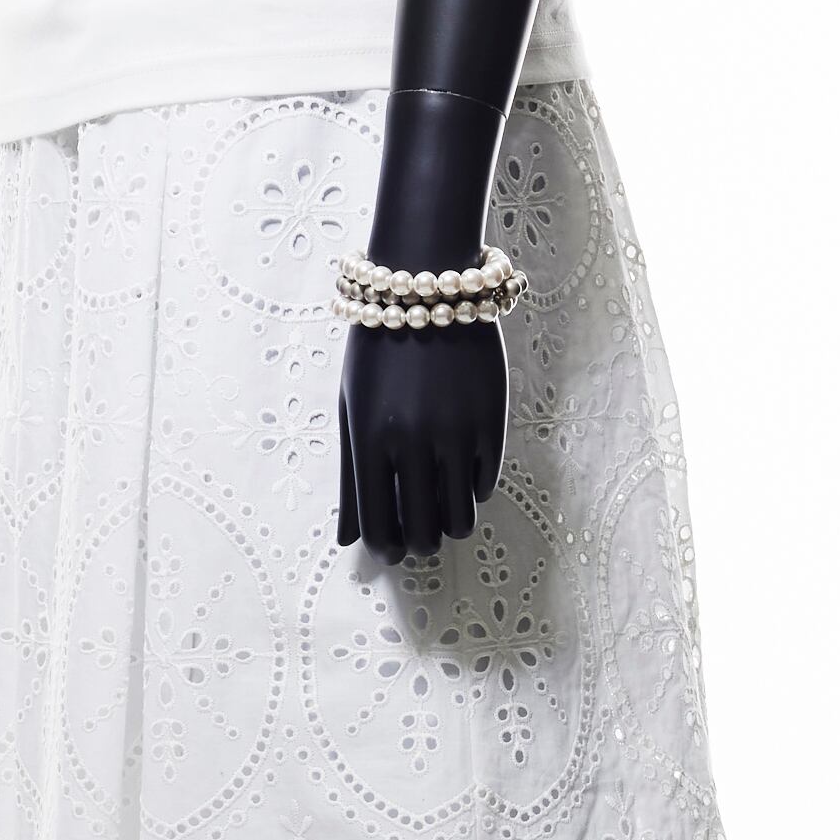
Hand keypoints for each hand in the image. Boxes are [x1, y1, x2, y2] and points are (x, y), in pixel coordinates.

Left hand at [336, 318, 507, 561]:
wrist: (427, 286)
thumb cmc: (379, 349)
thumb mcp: (352, 408)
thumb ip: (350, 477)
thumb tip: (347, 539)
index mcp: (368, 440)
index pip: (378, 526)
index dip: (386, 549)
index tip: (392, 552)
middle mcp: (412, 442)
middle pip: (422, 532)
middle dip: (421, 543)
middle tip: (420, 534)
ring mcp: (455, 433)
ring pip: (461, 518)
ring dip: (451, 523)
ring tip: (445, 507)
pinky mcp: (492, 421)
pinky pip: (485, 484)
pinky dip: (473, 488)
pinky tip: (463, 468)